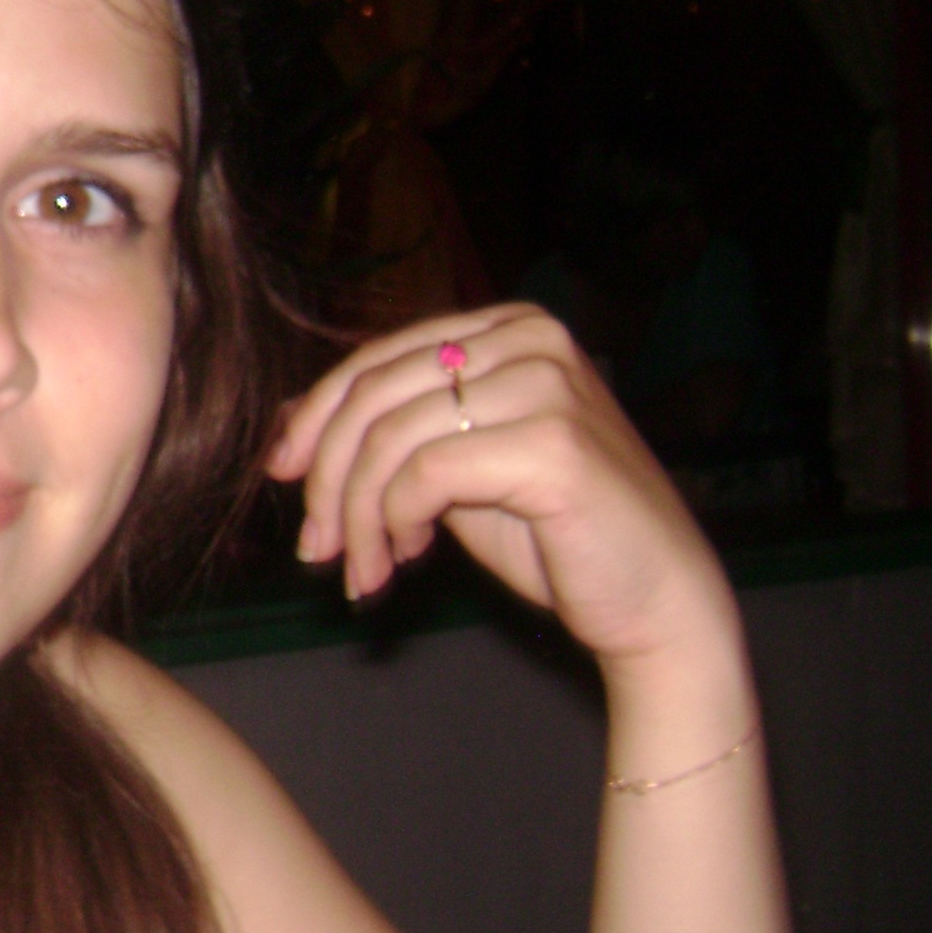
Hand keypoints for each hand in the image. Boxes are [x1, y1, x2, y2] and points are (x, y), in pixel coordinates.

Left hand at [264, 305, 731, 668]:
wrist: (653, 603)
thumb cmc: (554, 539)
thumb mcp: (452, 474)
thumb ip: (392, 437)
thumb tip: (288, 422)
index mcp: (509, 329)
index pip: (377, 357)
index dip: (313, 419)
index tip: (279, 478)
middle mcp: (531, 339)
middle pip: (373, 393)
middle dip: (324, 478)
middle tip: (315, 549)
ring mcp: (547, 384)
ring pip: (389, 439)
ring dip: (356, 518)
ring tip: (364, 571)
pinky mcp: (553, 443)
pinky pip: (424, 475)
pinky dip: (394, 525)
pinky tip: (406, 561)